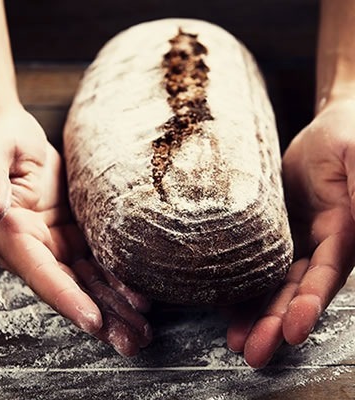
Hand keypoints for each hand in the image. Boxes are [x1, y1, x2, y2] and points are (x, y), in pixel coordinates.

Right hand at [0, 107, 151, 354]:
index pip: (41, 273)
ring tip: (142, 329)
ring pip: (86, 282)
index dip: (67, 298)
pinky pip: (96, 262)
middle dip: (100, 317)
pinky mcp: (71, 233)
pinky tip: (138, 297)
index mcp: (10, 233)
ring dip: (114, 307)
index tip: (94, 321)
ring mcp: (54, 242)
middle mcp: (33, 246)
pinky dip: (116, 281)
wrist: (12, 134)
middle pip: (69, 289)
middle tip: (131, 341)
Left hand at [226, 98, 354, 367]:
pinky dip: (243, 285)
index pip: (326, 275)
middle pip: (297, 290)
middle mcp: (321, 245)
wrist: (328, 128)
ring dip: (258, 314)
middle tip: (252, 353)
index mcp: (345, 233)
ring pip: (275, 284)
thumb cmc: (351, 136)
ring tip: (236, 341)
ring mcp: (297, 240)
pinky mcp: (276, 231)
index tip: (293, 331)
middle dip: (277, 323)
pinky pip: (258, 263)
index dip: (310, 303)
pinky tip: (226, 306)